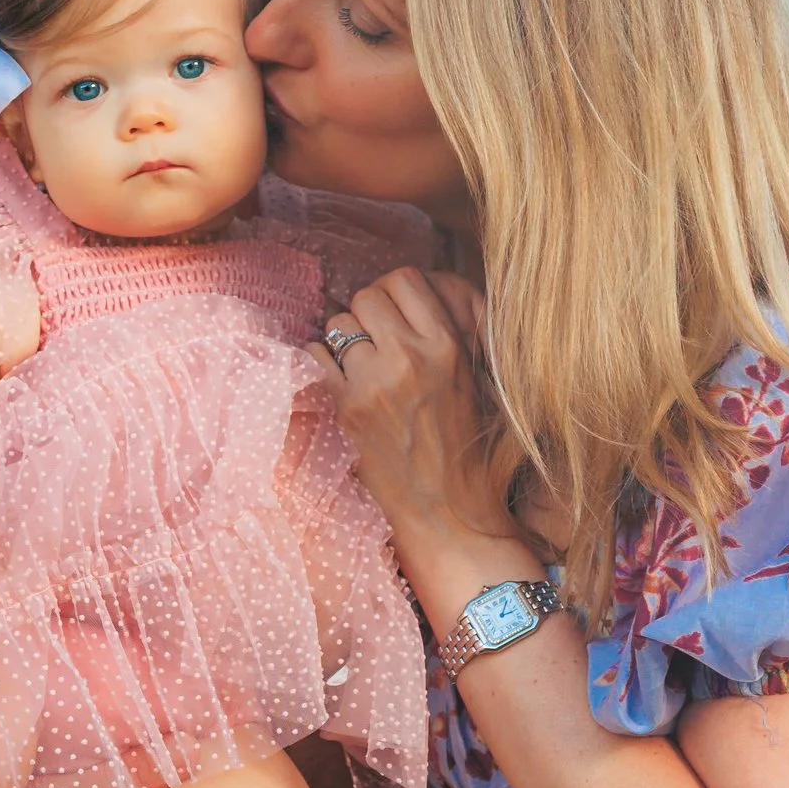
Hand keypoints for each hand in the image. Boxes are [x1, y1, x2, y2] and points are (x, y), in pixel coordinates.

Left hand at [315, 269, 520, 571]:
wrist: (448, 508)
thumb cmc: (465, 444)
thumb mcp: (472, 377)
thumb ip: (443, 333)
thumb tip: (407, 298)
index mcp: (447, 345)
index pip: (404, 279)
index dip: (395, 291)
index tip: (395, 311)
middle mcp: (409, 357)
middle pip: (367, 295)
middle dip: (368, 312)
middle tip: (374, 336)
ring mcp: (373, 383)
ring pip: (339, 323)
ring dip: (345, 337)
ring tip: (358, 361)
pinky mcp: (345, 407)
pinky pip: (316, 355)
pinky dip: (323, 360)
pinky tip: (339, 377)